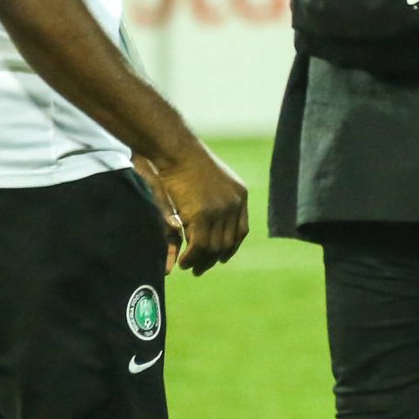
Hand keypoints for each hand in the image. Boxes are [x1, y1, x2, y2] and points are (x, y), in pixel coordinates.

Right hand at [146, 144, 248, 274]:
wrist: (177, 150)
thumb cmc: (186, 160)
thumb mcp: (209, 181)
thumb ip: (214, 201)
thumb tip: (208, 220)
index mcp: (240, 195)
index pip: (241, 230)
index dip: (231, 247)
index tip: (222, 258)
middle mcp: (235, 204)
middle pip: (228, 242)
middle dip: (215, 258)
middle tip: (201, 269)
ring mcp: (220, 211)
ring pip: (215, 246)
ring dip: (202, 261)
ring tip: (191, 268)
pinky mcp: (202, 216)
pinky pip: (200, 245)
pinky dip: (192, 257)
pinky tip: (184, 262)